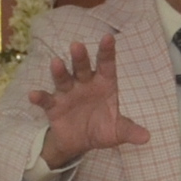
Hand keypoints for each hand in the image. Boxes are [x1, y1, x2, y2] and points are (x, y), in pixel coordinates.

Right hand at [31, 36, 147, 169]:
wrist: (79, 142)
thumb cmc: (101, 129)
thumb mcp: (117, 131)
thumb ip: (130, 130)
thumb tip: (147, 138)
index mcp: (103, 85)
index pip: (106, 65)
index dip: (107, 52)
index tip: (108, 38)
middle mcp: (85, 84)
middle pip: (83, 68)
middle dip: (80, 58)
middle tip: (78, 46)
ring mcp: (68, 93)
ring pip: (64, 79)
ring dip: (60, 72)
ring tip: (56, 63)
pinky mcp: (54, 106)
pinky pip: (46, 100)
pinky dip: (39, 97)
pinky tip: (33, 95)